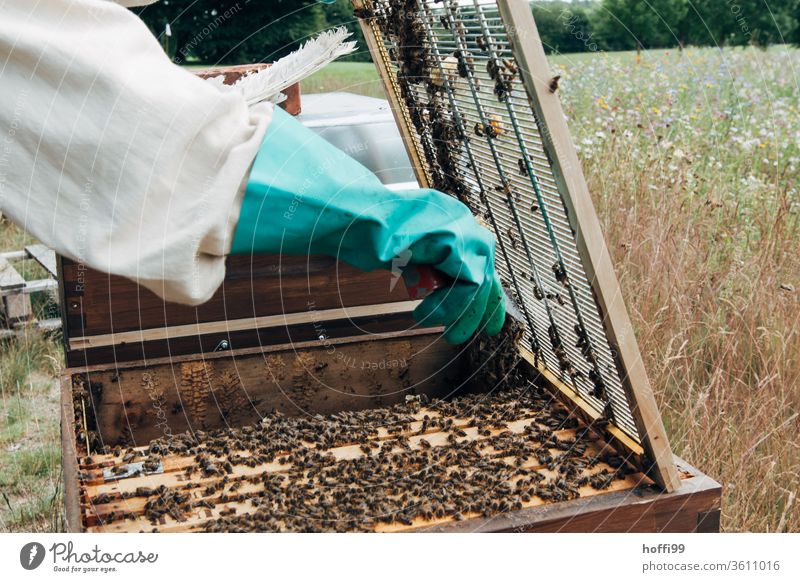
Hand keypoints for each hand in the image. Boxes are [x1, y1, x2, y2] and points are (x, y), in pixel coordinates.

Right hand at [231, 107, 505, 342]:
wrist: (348, 217)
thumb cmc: (363, 233)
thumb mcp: (403, 252)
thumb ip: (426, 264)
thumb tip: (439, 287)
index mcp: (448, 218)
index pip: (479, 258)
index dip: (484, 294)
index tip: (484, 322)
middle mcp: (458, 218)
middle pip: (486, 269)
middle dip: (478, 309)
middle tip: (457, 335)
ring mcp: (459, 225)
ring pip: (481, 280)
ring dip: (460, 312)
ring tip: (433, 324)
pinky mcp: (454, 239)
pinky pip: (470, 283)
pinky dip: (451, 306)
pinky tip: (424, 313)